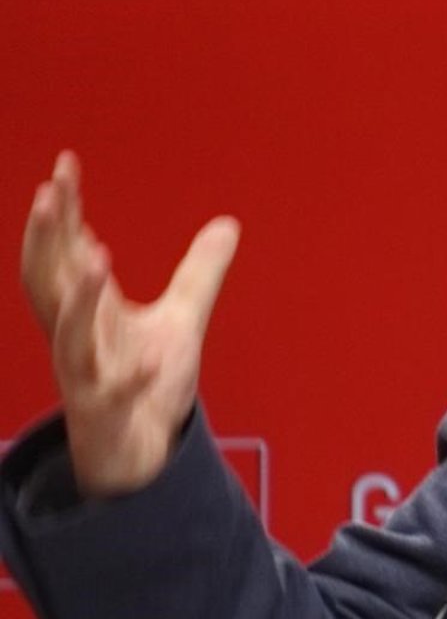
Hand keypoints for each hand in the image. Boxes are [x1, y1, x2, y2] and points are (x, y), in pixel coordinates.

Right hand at [19, 152, 239, 497]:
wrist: (143, 452)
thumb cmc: (149, 384)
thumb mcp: (181, 318)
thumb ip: (199, 272)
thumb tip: (228, 223)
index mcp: (90, 311)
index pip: (64, 251)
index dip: (60, 211)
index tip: (63, 165)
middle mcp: (78, 337)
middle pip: (48, 283)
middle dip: (45, 238)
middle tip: (47, 192)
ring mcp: (88, 376)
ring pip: (68, 335)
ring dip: (79, 297)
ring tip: (95, 254)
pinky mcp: (108, 414)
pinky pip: (114, 395)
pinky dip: (130, 378)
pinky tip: (150, 361)